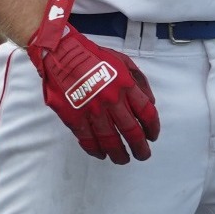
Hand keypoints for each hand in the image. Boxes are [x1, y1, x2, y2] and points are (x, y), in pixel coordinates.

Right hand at [25, 0, 160, 163]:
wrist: (61, 54)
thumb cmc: (93, 56)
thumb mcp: (123, 61)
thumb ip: (139, 81)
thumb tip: (150, 103)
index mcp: (125, 85)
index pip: (146, 112)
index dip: (153, 128)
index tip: (153, 136)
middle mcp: (111, 100)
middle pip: (131, 131)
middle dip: (140, 148)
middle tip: (143, 155)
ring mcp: (92, 110)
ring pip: (110, 140)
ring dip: (119, 154)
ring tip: (124, 160)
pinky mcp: (74, 117)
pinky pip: (87, 140)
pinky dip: (96, 150)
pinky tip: (102, 154)